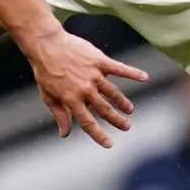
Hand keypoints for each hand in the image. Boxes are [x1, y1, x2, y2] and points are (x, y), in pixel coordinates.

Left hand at [22, 27, 149, 147]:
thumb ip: (60, 115)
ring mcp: (94, 75)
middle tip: (126, 126)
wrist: (46, 44)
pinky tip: (144, 77)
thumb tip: (64, 134)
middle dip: (117, 120)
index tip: (109, 144)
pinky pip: (120, 69)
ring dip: (123, 103)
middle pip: (105, 109)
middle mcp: (85, 90)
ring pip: (114, 93)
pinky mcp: (99, 61)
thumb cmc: (46, 71)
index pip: (88, 123)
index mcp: (72, 100)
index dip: (99, 135)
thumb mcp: (49, 96)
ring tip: (130, 110)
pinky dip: (133, 73)